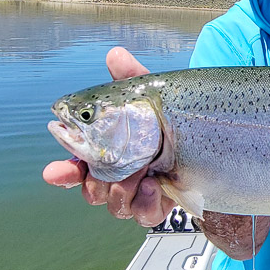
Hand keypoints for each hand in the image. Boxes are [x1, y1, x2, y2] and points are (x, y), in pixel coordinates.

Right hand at [42, 47, 176, 226]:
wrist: (215, 138)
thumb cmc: (175, 115)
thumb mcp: (153, 95)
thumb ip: (132, 77)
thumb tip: (115, 54)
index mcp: (109, 150)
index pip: (77, 166)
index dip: (63, 173)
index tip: (54, 173)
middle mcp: (120, 174)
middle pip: (92, 191)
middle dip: (96, 184)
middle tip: (111, 170)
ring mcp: (140, 191)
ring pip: (115, 206)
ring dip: (123, 191)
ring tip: (142, 172)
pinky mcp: (162, 204)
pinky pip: (144, 215)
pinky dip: (146, 203)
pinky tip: (156, 185)